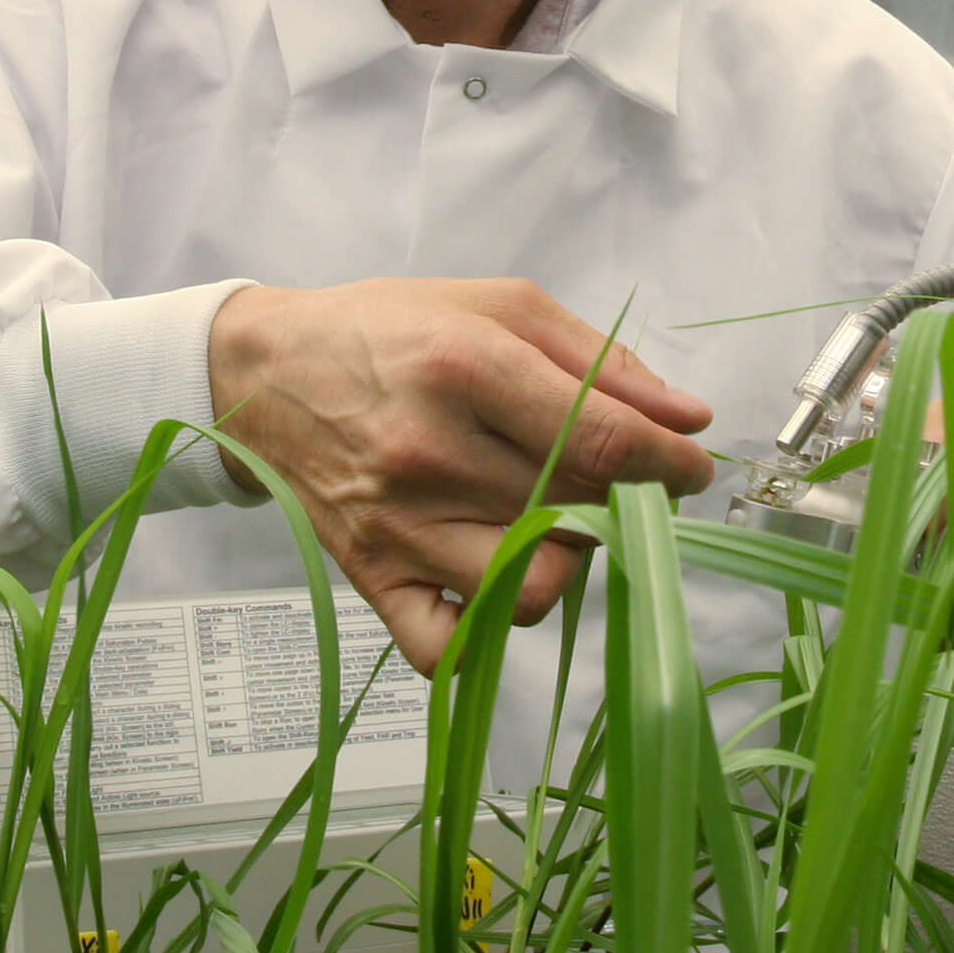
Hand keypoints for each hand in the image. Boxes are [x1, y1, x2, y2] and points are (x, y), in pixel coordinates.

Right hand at [207, 279, 714, 671]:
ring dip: (564, 558)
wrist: (262, 373)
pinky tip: (494, 575)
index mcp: (468, 366)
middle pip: (579, 509)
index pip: (605, 440)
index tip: (691, 468)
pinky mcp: (372, 576)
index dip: (670, 463)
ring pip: (535, 585)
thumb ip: (601, 360)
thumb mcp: (497, 305)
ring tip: (545, 517)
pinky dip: (488, 627)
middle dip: (621, 500)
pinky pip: (452, 646)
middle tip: (609, 477)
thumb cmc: (388, 330)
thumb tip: (688, 417)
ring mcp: (399, 524)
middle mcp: (432, 451)